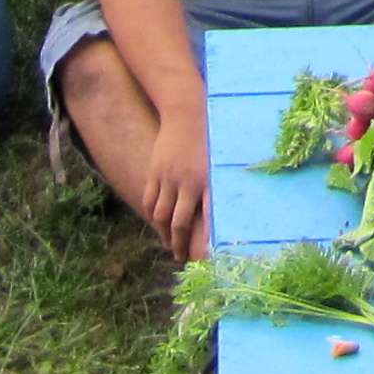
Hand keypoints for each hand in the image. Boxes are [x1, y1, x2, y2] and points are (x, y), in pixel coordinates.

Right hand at [143, 113, 213, 261]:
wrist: (186, 113)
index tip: (204, 260)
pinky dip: (152, 215)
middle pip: (179, 224)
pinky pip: (150, 200)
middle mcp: (187, 183)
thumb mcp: (218, 165)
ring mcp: (168, 178)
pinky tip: (158, 224)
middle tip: (182, 259)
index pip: (207, 220)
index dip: (203, 243)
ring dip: (164, 234)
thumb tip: (223, 215)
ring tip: (170, 246)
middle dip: (180, 245)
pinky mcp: (155, 172)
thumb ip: (217, 190)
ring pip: (161, 215)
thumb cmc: (209, 140)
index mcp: (208, 183)